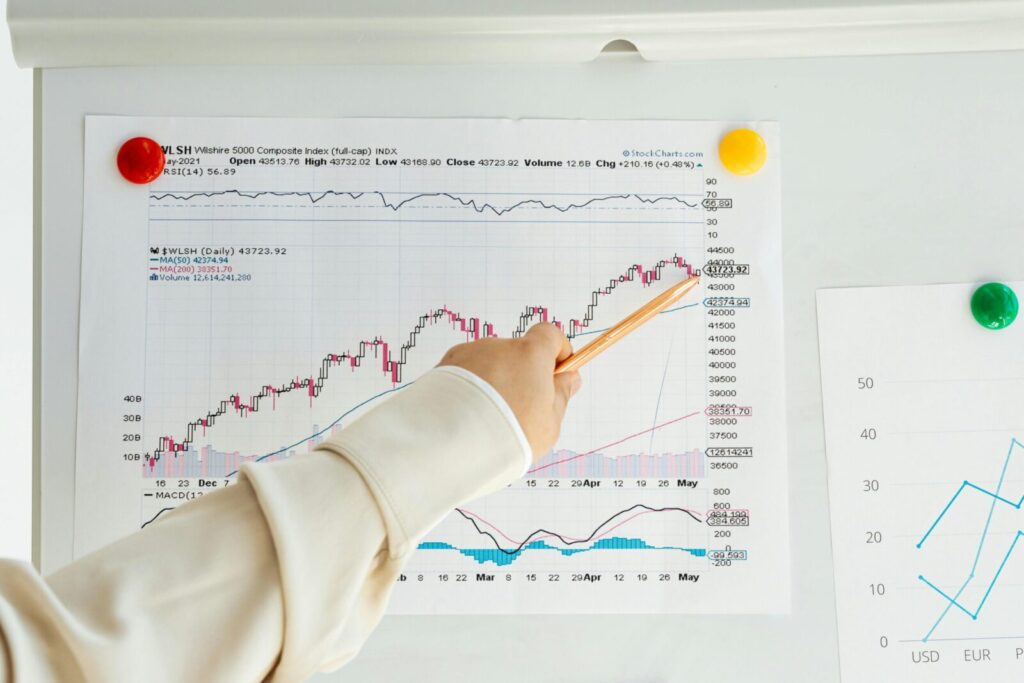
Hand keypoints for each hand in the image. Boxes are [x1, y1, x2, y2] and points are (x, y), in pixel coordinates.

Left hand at [437, 323, 581, 459]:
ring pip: (489, 366)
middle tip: (520, 410)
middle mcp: (498, 346)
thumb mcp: (549, 423)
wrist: (450, 443)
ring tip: (488, 419)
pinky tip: (468, 416)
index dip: (557, 352)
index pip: (550, 334)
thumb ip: (561, 395)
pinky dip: (469, 390)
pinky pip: (464, 375)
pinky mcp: (443, 367)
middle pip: (517, 354)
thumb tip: (569, 378)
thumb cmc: (507, 434)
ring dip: (493, 383)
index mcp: (530, 353)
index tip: (559, 372)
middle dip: (521, 376)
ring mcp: (468, 355)